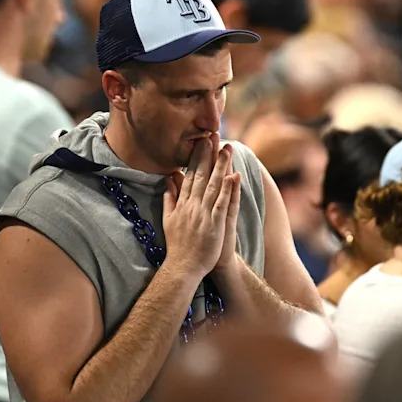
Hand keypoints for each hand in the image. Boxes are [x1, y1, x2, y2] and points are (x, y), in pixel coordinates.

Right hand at [162, 134, 237, 276]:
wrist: (183, 267)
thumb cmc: (178, 245)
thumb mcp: (168, 219)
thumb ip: (169, 199)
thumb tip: (168, 180)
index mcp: (182, 203)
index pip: (190, 175)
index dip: (196, 157)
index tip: (201, 141)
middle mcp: (192, 205)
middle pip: (201, 175)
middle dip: (207, 154)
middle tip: (213, 135)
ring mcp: (203, 214)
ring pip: (213, 185)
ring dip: (220, 166)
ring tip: (226, 148)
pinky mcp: (214, 224)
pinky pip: (222, 203)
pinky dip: (227, 190)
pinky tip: (233, 176)